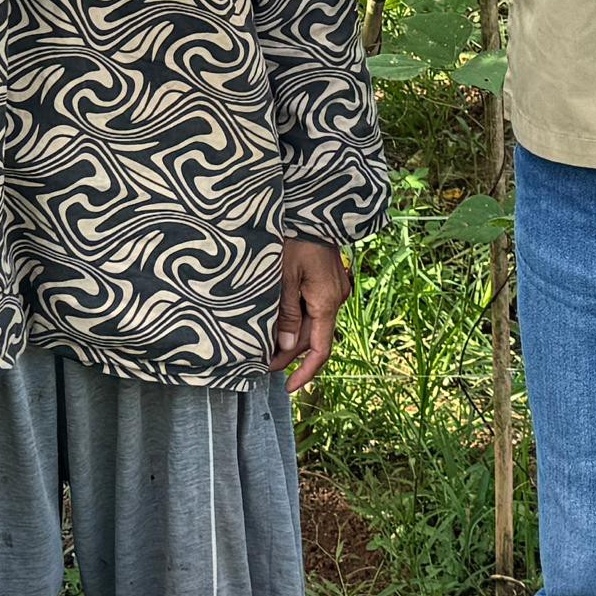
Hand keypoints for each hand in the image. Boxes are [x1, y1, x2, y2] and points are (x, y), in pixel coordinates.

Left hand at [272, 239, 349, 393]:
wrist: (313, 206)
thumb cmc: (296, 237)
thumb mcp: (285, 276)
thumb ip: (287, 312)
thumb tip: (288, 346)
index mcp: (326, 301)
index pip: (320, 350)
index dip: (305, 372)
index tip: (289, 388)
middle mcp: (335, 298)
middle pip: (313, 338)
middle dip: (289, 354)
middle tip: (260, 364)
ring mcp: (333, 288)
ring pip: (312, 323)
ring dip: (292, 337)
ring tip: (265, 345)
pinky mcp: (326, 280)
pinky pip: (313, 308)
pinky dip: (296, 319)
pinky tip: (278, 321)